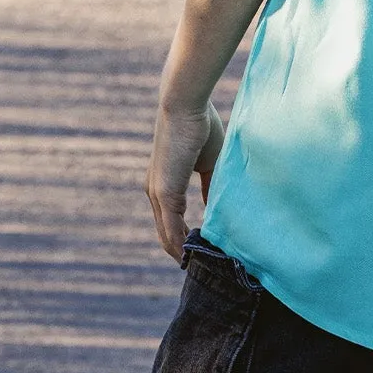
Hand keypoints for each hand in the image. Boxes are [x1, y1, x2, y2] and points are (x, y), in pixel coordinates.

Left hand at [145, 101, 224, 261]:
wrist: (185, 105)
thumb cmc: (199, 127)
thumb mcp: (208, 164)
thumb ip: (210, 186)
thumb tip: (216, 207)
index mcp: (164, 185)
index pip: (171, 222)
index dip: (184, 239)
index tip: (202, 252)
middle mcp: (155, 193)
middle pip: (166, 234)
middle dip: (182, 252)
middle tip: (202, 267)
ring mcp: (158, 193)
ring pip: (167, 235)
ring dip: (183, 253)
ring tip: (202, 266)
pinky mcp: (164, 192)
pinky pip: (172, 227)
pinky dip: (182, 244)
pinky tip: (195, 255)